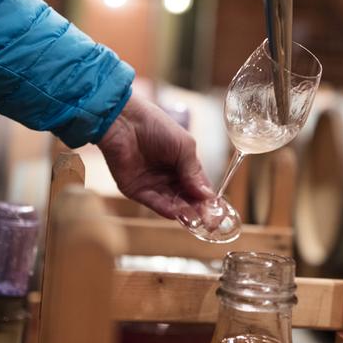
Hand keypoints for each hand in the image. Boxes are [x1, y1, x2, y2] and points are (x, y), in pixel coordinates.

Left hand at [98, 96, 213, 218]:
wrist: (124, 121)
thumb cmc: (156, 127)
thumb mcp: (184, 147)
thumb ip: (193, 172)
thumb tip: (207, 195)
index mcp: (183, 164)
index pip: (198, 187)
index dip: (208, 199)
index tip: (218, 212)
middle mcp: (168, 176)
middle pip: (186, 199)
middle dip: (197, 210)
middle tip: (208, 221)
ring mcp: (152, 184)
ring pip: (171, 203)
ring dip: (183, 211)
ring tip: (194, 218)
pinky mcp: (135, 189)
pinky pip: (152, 202)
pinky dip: (164, 208)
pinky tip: (176, 212)